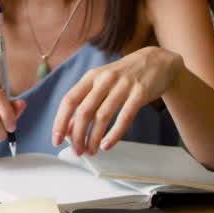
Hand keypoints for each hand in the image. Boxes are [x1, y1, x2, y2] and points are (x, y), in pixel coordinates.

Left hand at [53, 46, 183, 155]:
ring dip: (94, 137)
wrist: (157, 61)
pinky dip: (114, 134)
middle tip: (77, 151)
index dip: (60, 121)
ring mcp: (122, 86)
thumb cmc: (125, 76)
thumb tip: (70, 127)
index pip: (69, 100)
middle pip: (84, 111)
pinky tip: (107, 145)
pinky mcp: (140, 93)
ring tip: (91, 151)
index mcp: (91, 77)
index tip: (56, 139)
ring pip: (102, 116)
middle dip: (77, 135)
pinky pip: (125, 117)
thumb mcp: (102, 83)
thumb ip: (87, 101)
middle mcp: (104, 79)